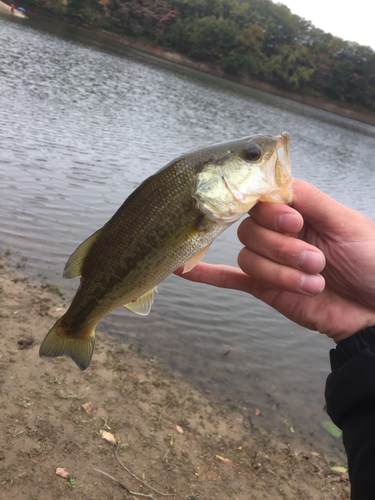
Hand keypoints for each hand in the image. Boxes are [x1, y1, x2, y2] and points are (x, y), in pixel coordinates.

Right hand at [175, 179, 374, 341]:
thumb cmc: (372, 262)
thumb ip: (308, 199)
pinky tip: (183, 270)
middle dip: (282, 248)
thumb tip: (275, 180)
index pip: (263, 200)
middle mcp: (280, 234)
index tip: (294, 223)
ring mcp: (270, 261)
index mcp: (299, 212)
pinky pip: (229, 279)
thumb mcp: (346, 223)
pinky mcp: (265, 288)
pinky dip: (207, 275)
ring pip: (247, 258)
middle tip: (316, 261)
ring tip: (312, 283)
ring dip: (280, 272)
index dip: (272, 212)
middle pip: (251, 231)